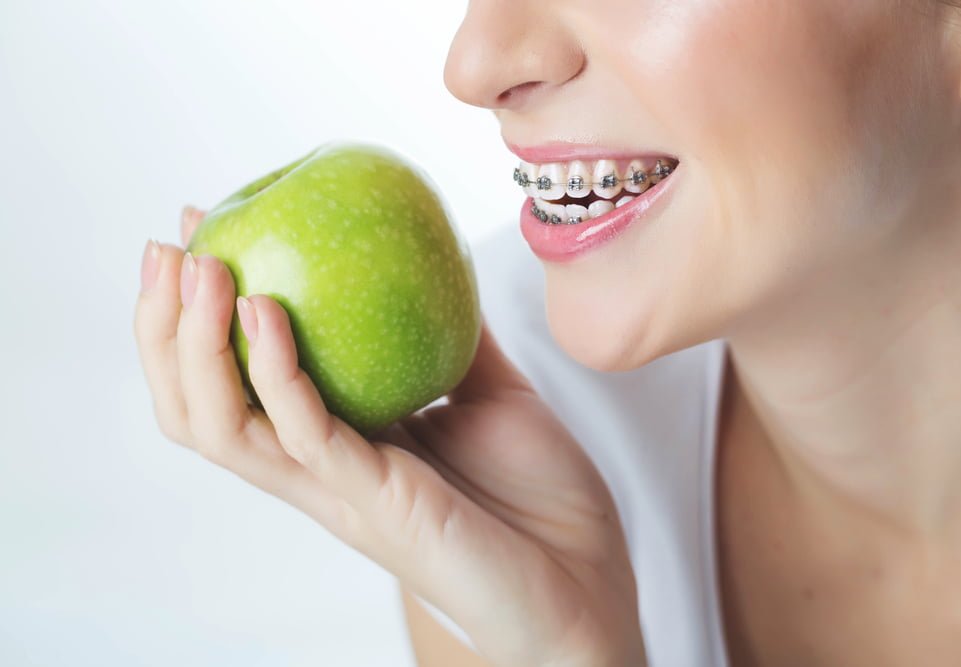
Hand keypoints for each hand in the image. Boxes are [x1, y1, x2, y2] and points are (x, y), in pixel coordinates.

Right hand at [133, 206, 647, 666]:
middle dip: (166, 327)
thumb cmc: (539, 497)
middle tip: (168, 248)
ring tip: (199, 269)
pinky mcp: (375, 503)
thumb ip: (456, 338)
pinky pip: (305, 436)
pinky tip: (266, 310)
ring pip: (225, 426)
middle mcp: (320, 469)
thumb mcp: (491, 396)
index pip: (239, 379)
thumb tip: (439, 261)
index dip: (202, 311)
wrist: (588, 580)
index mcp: (339, 442)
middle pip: (201, 406)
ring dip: (197, 344)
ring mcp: (340, 491)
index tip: (201, 226)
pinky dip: (275, 373)